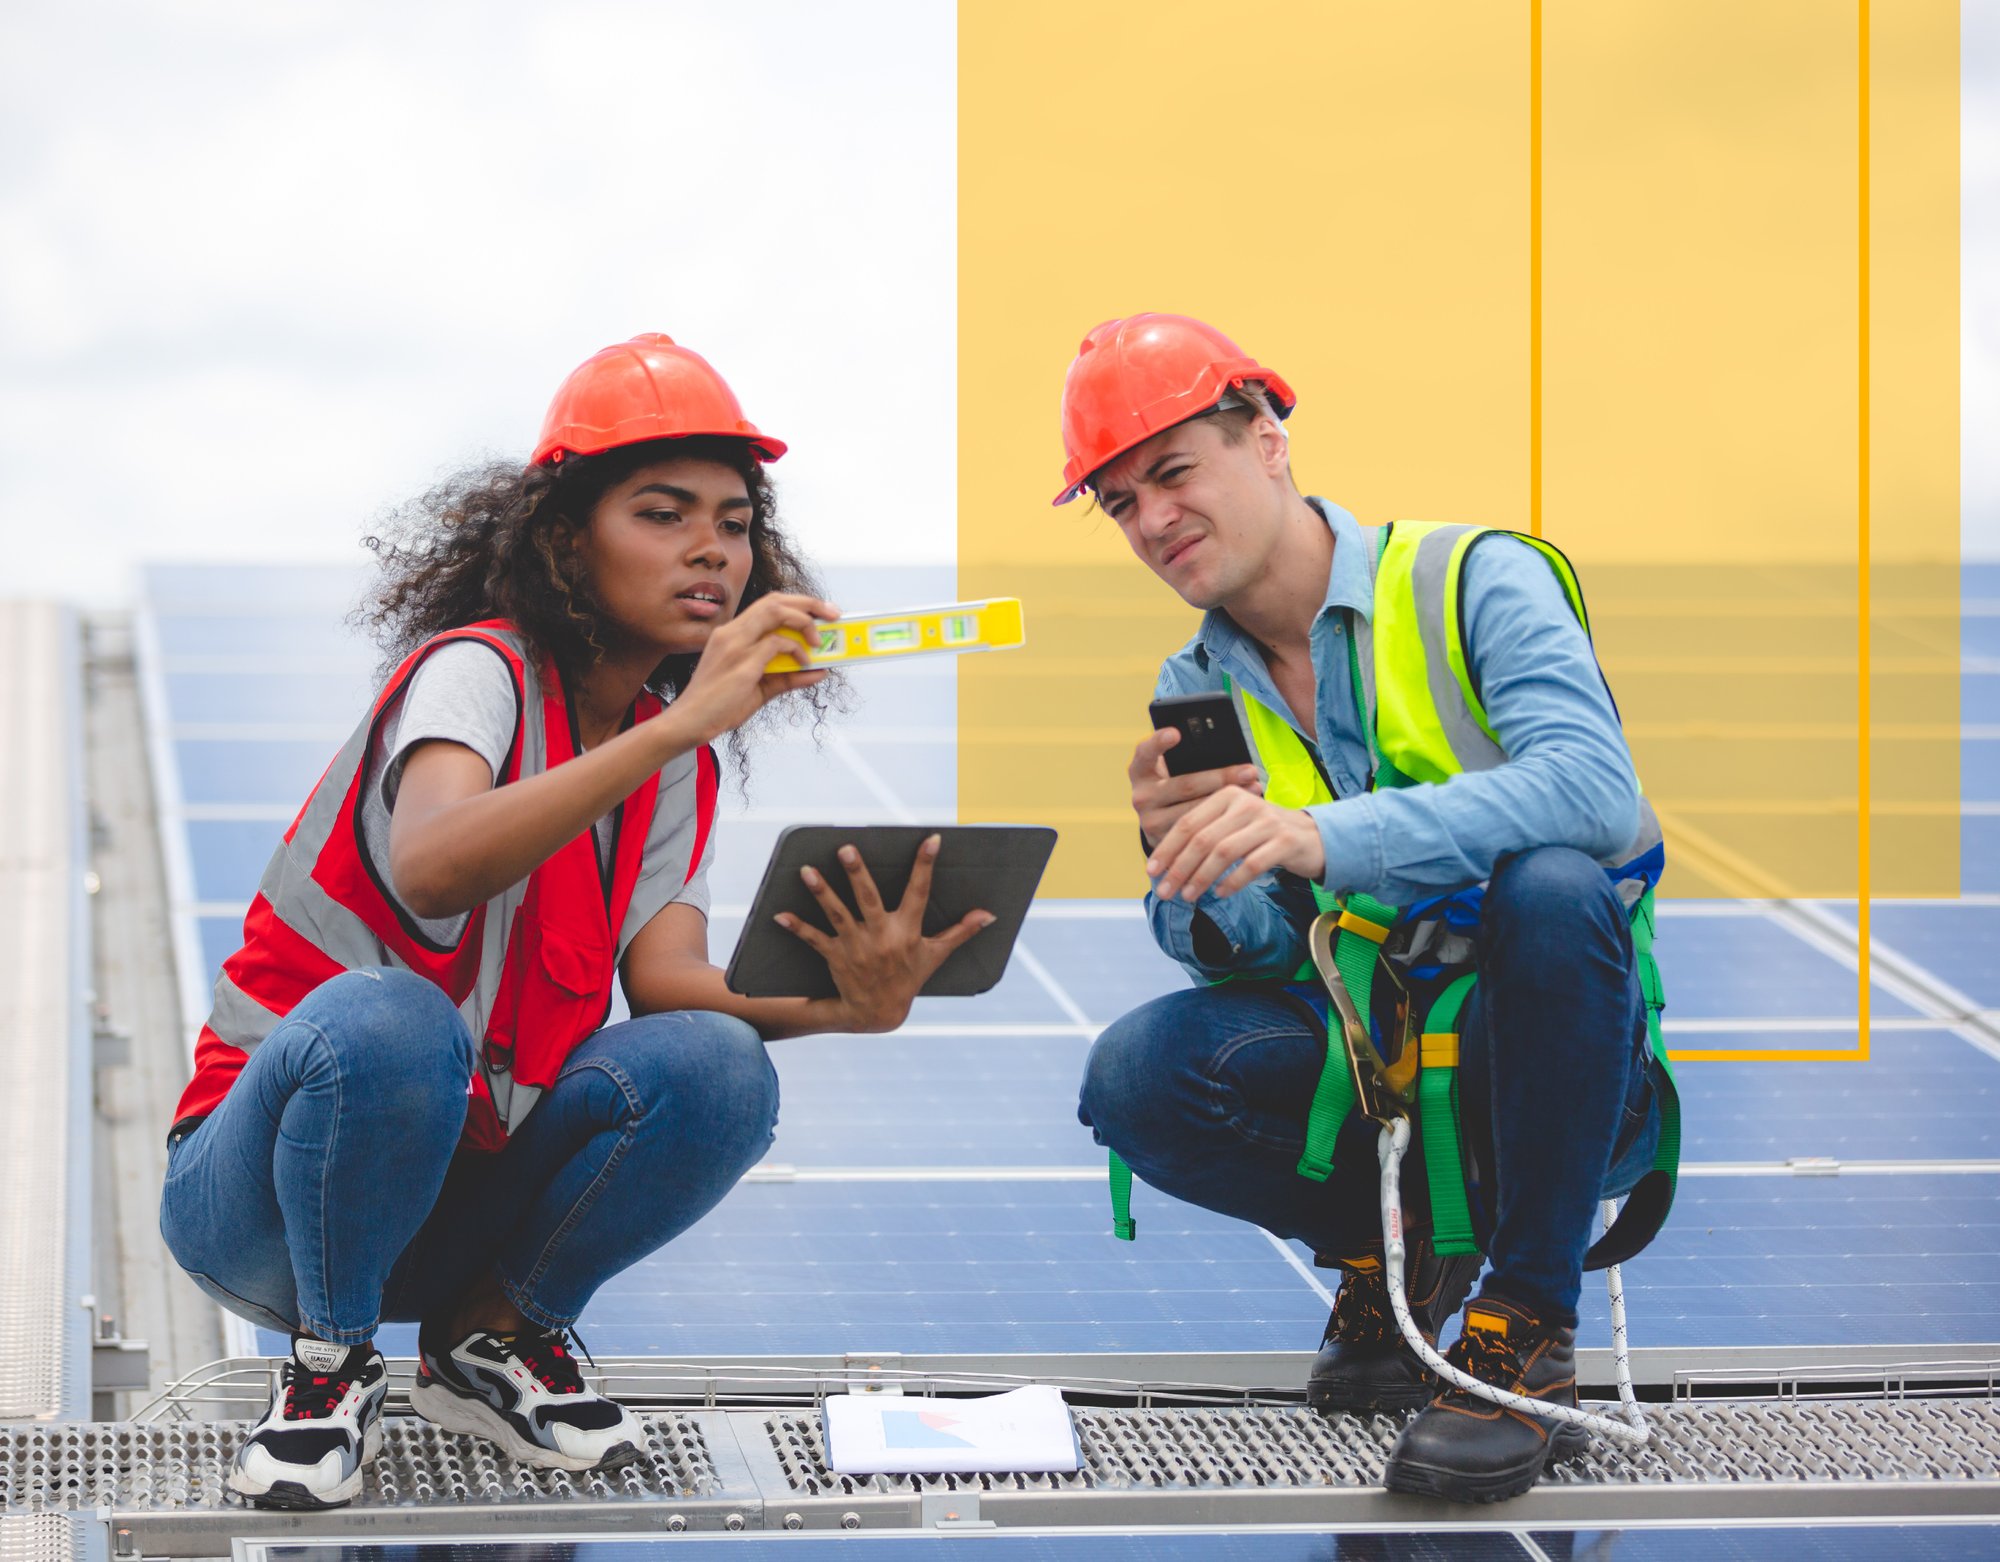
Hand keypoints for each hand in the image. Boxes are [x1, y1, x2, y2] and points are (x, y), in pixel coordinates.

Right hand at [667, 593, 839, 744]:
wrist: (689, 722)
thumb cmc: (719, 705)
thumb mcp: (760, 688)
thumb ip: (789, 677)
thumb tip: (820, 671)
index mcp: (731, 634)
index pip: (768, 605)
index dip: (797, 603)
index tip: (821, 612)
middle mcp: (731, 633)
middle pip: (775, 601)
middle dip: (809, 603)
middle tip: (833, 614)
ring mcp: (735, 645)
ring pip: (776, 612)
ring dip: (804, 622)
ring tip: (820, 640)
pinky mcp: (742, 664)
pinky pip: (777, 644)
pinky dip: (797, 650)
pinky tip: (804, 663)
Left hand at [774, 835, 994, 1032]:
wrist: (879, 1014)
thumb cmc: (909, 978)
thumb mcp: (936, 955)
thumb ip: (961, 932)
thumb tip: (989, 915)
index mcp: (908, 931)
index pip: (920, 892)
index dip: (925, 865)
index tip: (930, 839)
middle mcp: (882, 937)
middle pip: (869, 899)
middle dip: (858, 874)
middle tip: (847, 848)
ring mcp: (857, 947)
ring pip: (838, 915)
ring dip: (821, 893)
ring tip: (806, 871)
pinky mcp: (836, 956)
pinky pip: (814, 940)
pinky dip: (797, 928)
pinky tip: (780, 914)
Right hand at [1128, 727, 1263, 848]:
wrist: (1162, 819)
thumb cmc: (1177, 781)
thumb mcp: (1176, 768)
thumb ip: (1190, 758)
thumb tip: (1227, 751)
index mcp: (1140, 769)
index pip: (1145, 752)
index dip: (1159, 742)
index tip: (1177, 732)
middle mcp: (1140, 795)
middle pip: (1185, 785)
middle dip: (1222, 778)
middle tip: (1250, 770)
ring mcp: (1149, 821)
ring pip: (1194, 812)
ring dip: (1228, 801)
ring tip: (1255, 789)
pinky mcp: (1163, 843)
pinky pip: (1198, 833)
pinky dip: (1222, 821)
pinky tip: (1245, 813)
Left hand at [1145, 786, 1324, 901]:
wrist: (1313, 836)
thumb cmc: (1262, 835)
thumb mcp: (1232, 826)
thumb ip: (1204, 837)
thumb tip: (1165, 867)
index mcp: (1226, 796)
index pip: (1188, 823)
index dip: (1167, 849)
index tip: (1151, 872)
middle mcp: (1245, 804)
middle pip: (1203, 839)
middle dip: (1180, 868)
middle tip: (1166, 892)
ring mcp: (1266, 822)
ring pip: (1224, 852)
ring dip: (1202, 878)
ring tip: (1189, 896)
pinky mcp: (1284, 841)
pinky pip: (1251, 865)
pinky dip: (1232, 881)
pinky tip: (1221, 894)